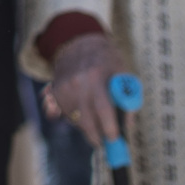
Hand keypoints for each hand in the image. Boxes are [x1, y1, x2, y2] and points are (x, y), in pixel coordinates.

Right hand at [43, 32, 131, 147]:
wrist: (79, 43)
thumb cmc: (106, 60)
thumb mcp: (123, 74)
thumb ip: (128, 100)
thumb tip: (127, 127)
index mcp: (96, 77)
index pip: (103, 109)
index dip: (109, 128)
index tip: (115, 139)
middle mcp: (77, 83)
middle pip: (86, 121)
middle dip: (96, 137)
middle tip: (104, 141)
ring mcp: (64, 88)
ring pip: (75, 120)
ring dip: (86, 126)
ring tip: (96, 117)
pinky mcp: (56, 92)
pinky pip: (65, 114)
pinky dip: (76, 118)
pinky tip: (83, 109)